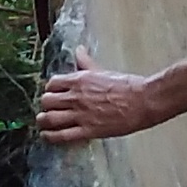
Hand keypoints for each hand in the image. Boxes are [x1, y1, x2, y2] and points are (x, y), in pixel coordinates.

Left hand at [32, 57, 163, 144]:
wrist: (143, 101)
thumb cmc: (127, 86)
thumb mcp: (102, 71)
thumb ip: (86, 62)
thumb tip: (79, 50)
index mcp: (79, 80)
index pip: (52, 84)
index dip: (51, 90)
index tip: (54, 94)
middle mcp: (76, 97)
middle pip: (47, 101)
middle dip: (46, 105)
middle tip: (49, 109)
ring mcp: (81, 114)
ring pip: (49, 118)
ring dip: (44, 121)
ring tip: (44, 122)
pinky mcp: (88, 130)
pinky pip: (62, 135)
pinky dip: (50, 137)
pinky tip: (47, 136)